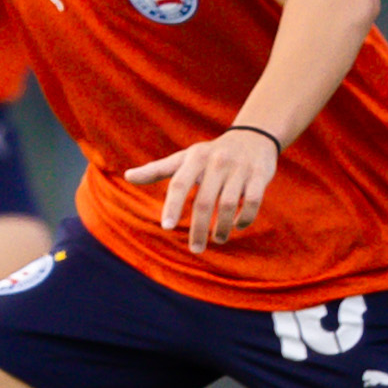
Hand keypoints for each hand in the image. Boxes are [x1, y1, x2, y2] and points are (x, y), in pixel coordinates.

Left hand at [124, 128, 279, 253]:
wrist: (253, 137)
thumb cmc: (210, 154)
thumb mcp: (184, 158)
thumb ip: (157, 169)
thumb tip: (127, 176)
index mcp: (195, 157)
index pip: (179, 183)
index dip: (172, 205)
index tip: (166, 227)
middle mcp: (216, 161)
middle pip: (204, 201)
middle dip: (199, 229)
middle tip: (195, 250)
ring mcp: (239, 168)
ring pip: (228, 204)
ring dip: (222, 228)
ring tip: (218, 240)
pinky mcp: (260, 175)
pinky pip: (251, 201)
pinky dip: (244, 218)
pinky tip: (237, 226)